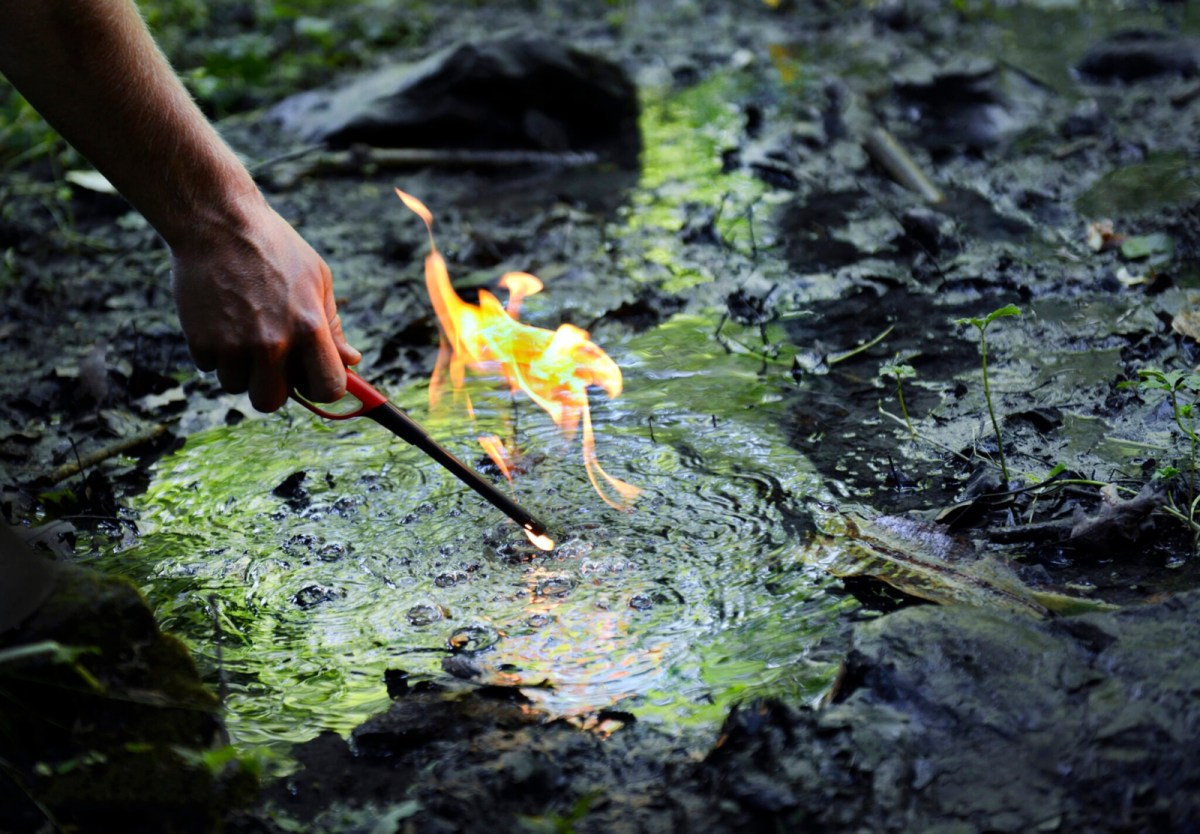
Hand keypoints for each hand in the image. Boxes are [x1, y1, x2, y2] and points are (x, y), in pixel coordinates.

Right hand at [170, 193, 360, 411]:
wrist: (217, 221)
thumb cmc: (274, 247)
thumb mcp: (316, 279)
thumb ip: (332, 326)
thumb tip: (350, 360)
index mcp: (308, 327)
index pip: (328, 390)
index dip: (322, 389)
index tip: (313, 378)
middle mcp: (273, 342)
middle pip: (272, 401)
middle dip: (272, 386)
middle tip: (270, 360)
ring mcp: (234, 344)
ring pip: (237, 387)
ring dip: (240, 367)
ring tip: (241, 328)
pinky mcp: (201, 340)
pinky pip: (210, 368)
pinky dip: (214, 351)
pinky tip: (219, 318)